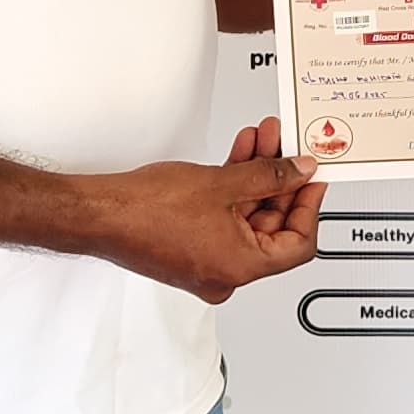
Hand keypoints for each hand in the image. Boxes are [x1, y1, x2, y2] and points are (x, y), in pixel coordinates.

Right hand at [82, 119, 323, 301]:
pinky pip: (224, 218)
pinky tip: (240, 155)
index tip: (314, 179)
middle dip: (280, 181)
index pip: (298, 244)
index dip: (310, 206)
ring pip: (247, 216)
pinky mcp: (190, 247)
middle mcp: (226, 273)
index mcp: (241, 268)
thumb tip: (299, 171)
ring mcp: (207, 262)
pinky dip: (234, 189)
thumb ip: (270, 175)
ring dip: (256, 177)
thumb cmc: (146, 211)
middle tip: (288, 148)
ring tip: (263, 140)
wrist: (99, 212)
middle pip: (272, 226)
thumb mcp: (223, 183)